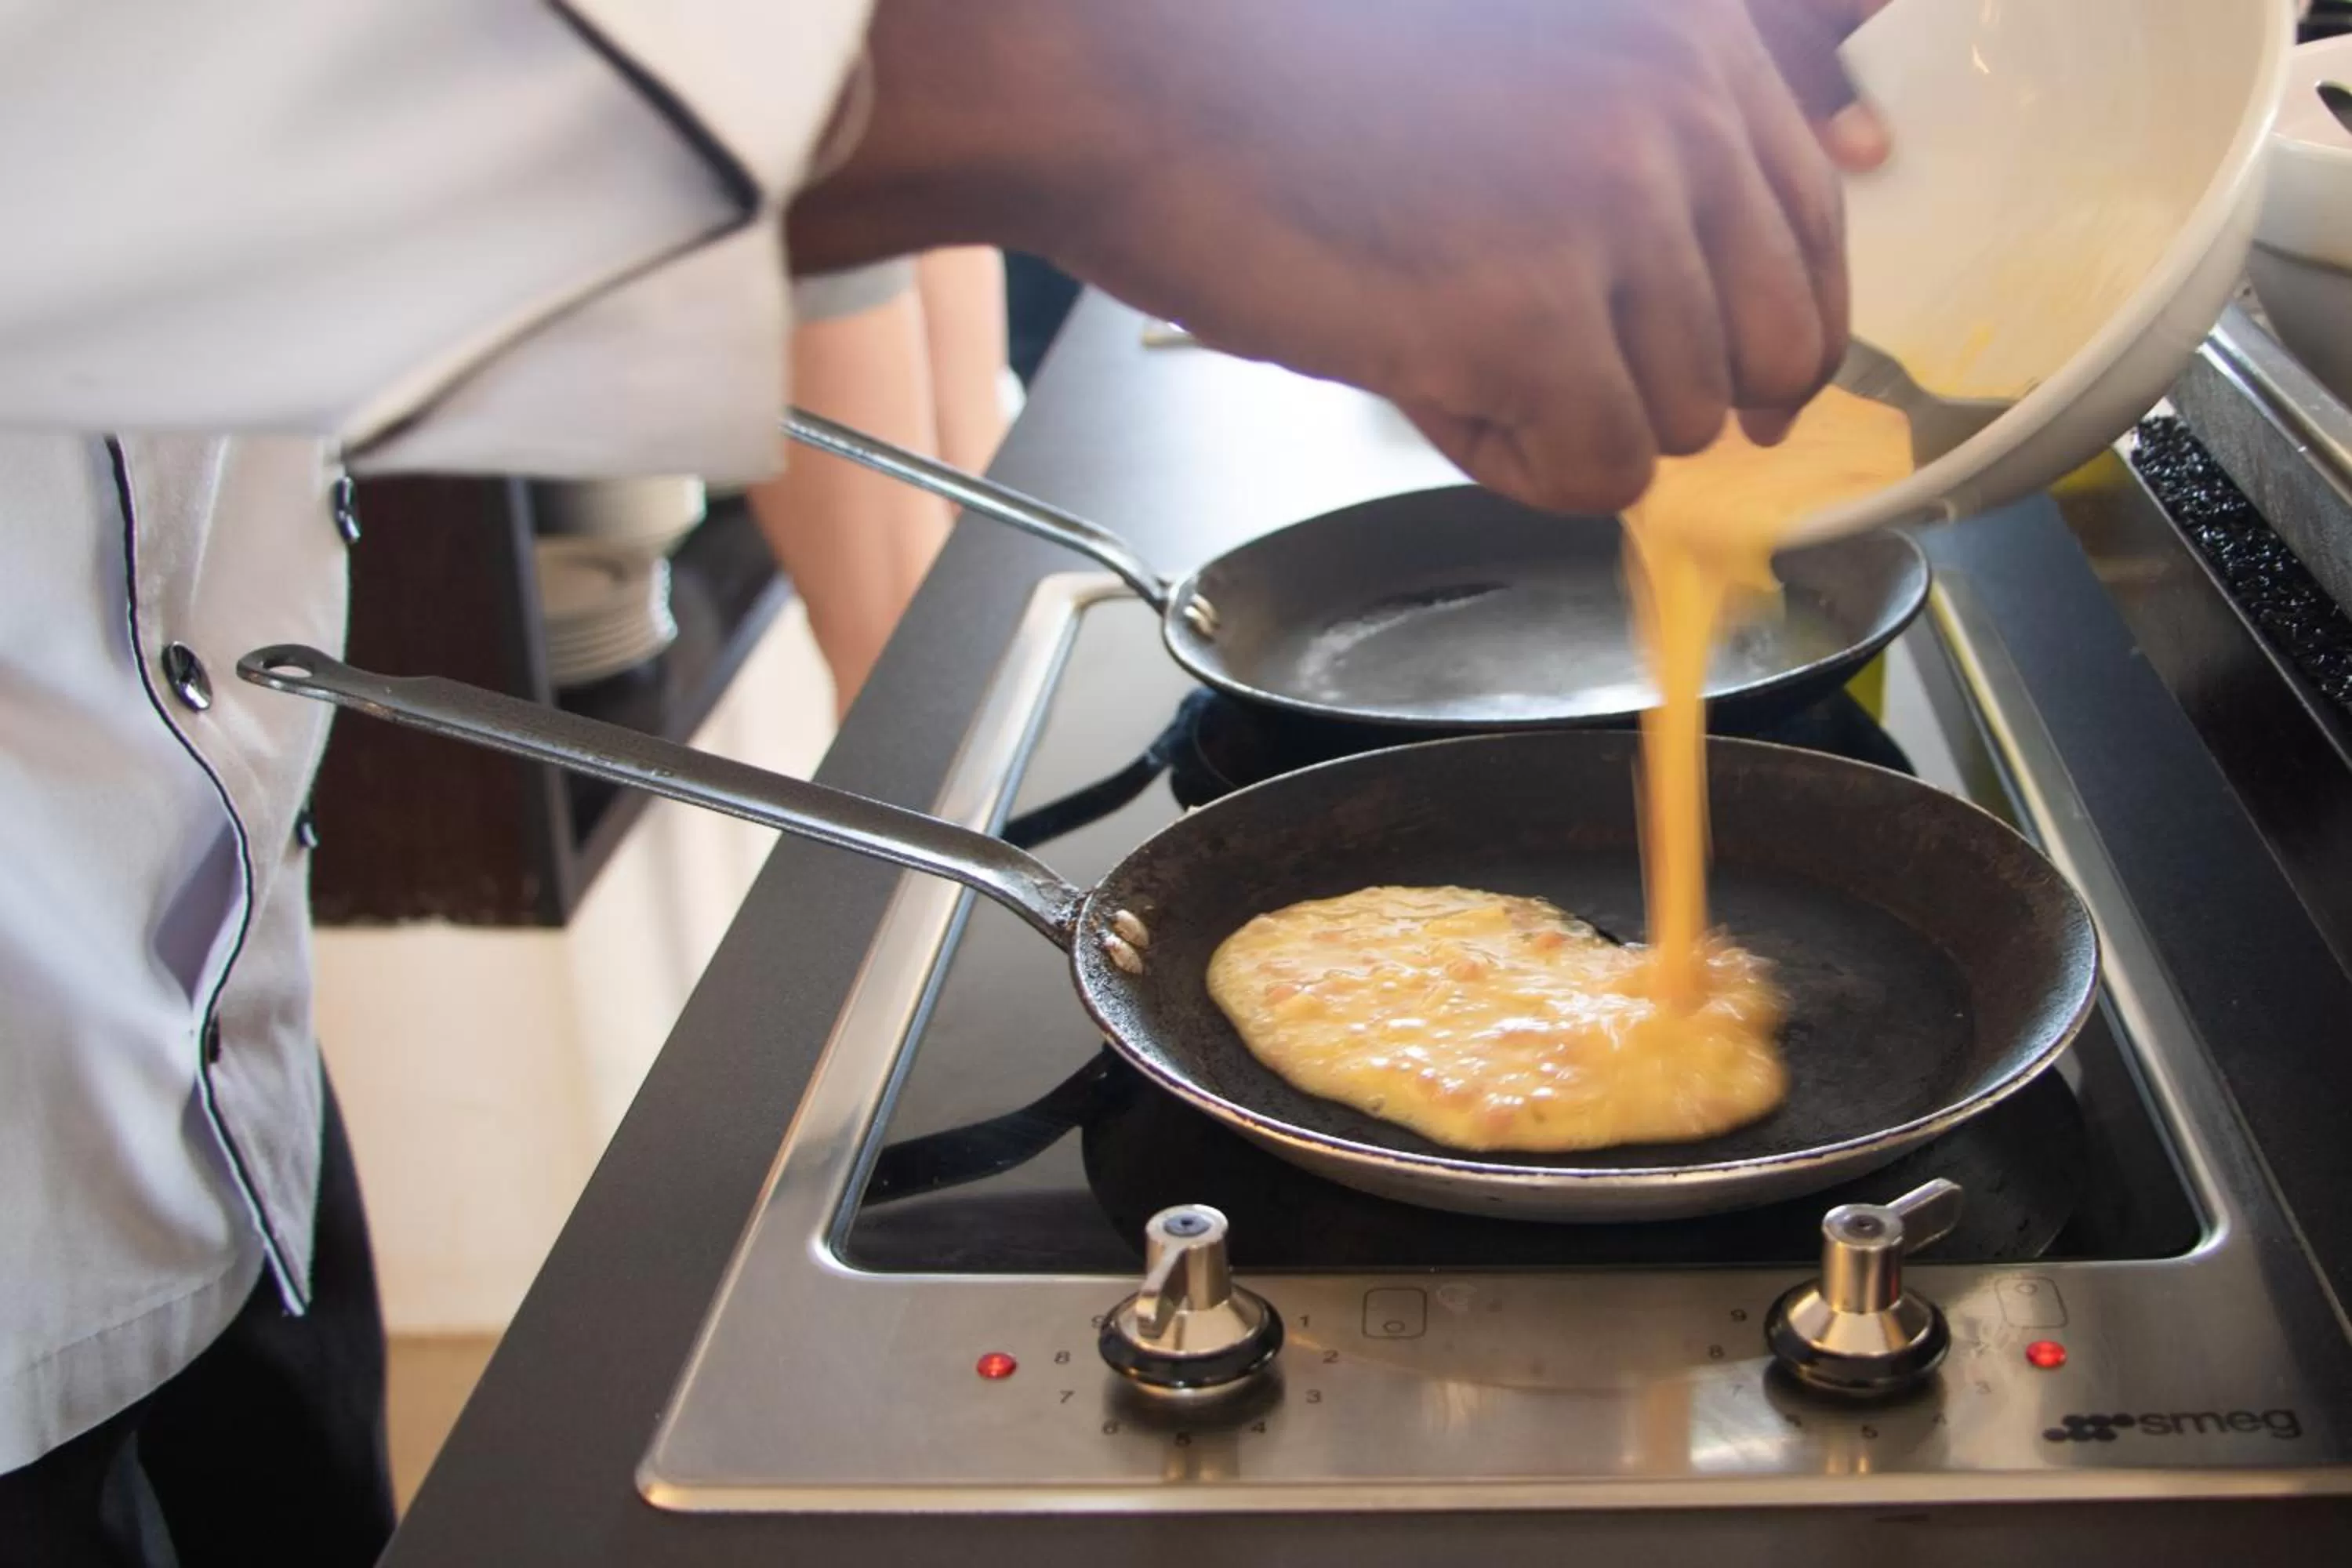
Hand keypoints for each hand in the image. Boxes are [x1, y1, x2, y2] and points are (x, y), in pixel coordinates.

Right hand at [794, 0, 1872, 512]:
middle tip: (1581, 404)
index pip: (1814, 221)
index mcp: (1684, 34)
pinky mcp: (1532, 318)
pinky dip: (1521, 467)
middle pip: (1770, 346)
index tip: (1756, 391)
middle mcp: (1674, 108)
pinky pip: (1599, 473)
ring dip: (1569, 420)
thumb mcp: (1523, 77)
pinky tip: (1434, 386)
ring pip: (1678, 421)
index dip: (1782, 334)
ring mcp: (1611, 210)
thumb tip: (1728, 328)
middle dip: (1679, 398)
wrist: (1140, 94)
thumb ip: (1644, 161)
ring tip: (1448, 344)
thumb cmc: (1293, 89)